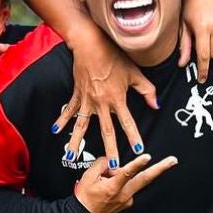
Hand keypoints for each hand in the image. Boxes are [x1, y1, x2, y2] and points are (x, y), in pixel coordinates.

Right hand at [57, 27, 158, 167]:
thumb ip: (147, 90)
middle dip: (109, 150)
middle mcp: (101, 104)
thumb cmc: (114, 57)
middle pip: (106, 131)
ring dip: (77, 142)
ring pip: (82, 126)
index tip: (139, 150)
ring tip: (72, 157)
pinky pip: (69, 110)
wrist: (91, 45)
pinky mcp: (77, 95)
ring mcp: (87, 101)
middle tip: (111, 168)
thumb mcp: (134, 72)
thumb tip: (156, 104)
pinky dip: (62, 120)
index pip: (128, 122)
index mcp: (117, 99)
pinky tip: (56, 131)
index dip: (134, 136)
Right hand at [74, 153, 177, 212]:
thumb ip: (101, 164)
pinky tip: (108, 187)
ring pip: (133, 181)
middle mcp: (123, 195)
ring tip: (105, 180)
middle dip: (160, 169)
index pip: (127, 173)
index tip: (147, 157)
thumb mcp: (87, 176)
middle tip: (173, 160)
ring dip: (127, 175)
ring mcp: (127, 200)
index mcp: (113, 187)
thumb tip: (113, 161)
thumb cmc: (85, 196)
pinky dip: (121, 183)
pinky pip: (127, 187)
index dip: (137, 164)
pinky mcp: (127, 203)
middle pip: (145, 179)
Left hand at [178, 0, 212, 82]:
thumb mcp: (182, 26)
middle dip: (206, 52)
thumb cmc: (186, 6)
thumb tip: (182, 64)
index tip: (201, 79)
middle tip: (199, 41)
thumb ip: (184, 46)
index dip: (203, 70)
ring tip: (206, 33)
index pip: (204, 56)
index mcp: (202, 27)